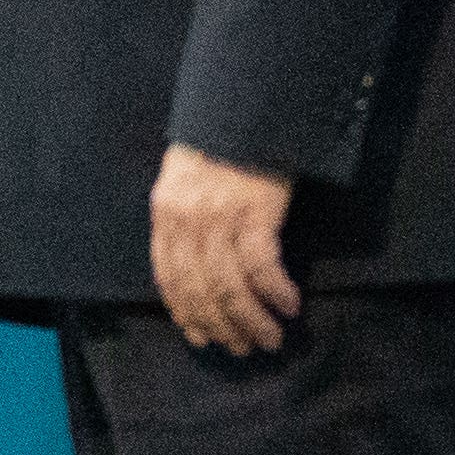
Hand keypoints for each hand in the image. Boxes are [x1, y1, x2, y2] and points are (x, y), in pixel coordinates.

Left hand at [149, 143, 300, 356]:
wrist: (245, 106)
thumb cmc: (217, 142)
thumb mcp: (183, 179)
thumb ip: (182, 220)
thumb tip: (195, 267)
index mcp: (165, 212)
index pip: (169, 277)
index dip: (185, 312)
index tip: (201, 337)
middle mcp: (187, 220)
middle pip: (199, 289)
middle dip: (221, 325)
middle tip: (242, 347)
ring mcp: (220, 218)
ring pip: (229, 287)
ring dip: (251, 320)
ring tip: (269, 338)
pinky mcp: (256, 213)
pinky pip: (263, 267)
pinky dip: (275, 292)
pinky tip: (289, 305)